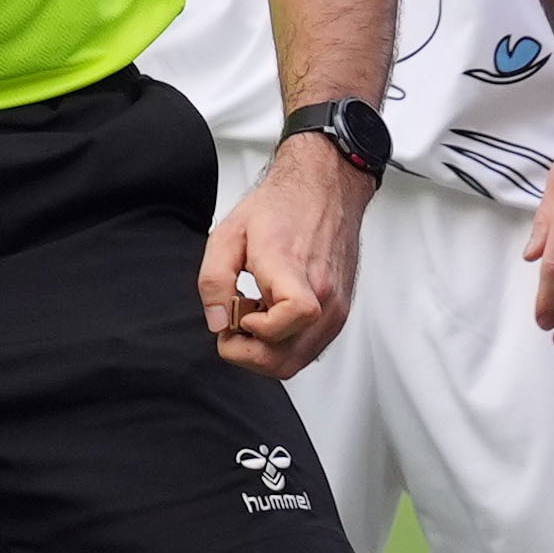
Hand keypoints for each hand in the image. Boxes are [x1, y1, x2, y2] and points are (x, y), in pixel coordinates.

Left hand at [199, 133, 372, 376]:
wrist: (325, 190)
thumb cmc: (282, 207)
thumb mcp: (229, 233)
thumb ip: (213, 280)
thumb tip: (217, 322)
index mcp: (293, 266)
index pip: (292, 315)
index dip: (258, 328)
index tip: (241, 313)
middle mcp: (323, 292)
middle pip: (286, 359)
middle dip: (248, 352)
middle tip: (234, 322)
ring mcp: (335, 306)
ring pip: (296, 362)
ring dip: (265, 350)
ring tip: (254, 314)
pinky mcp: (339, 313)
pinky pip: (308, 349)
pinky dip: (284, 344)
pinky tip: (272, 315)